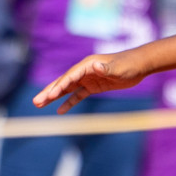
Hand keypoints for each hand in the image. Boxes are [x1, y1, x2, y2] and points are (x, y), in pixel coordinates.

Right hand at [34, 51, 150, 114]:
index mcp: (87, 65)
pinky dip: (69, 102)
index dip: (59, 86)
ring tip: (39, 104)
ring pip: (67, 89)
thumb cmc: (129, 64)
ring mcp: (88, 79)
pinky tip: (60, 110)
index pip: (70, 76)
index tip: (50, 96)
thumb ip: (107, 68)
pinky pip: (78, 95)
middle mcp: (85, 71)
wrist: (140, 65)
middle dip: (49, 92)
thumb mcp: (119, 68)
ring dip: (54, 97)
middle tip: (36, 102)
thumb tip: (95, 66)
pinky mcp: (94, 86)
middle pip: (63, 82)